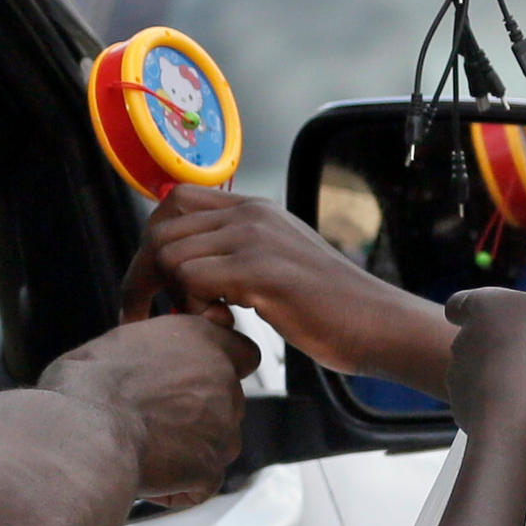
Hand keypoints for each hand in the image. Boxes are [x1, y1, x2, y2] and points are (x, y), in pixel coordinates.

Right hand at [43, 313, 254, 505]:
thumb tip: (158, 354)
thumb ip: (159, 346)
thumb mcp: (123, 341)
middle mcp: (219, 380)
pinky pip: (202, 482)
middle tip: (158, 420)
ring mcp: (220, 427)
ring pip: (220, 442)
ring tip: (147, 447)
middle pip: (229, 402)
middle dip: (201, 414)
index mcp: (199, 340)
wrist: (82, 431)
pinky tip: (147, 475)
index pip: (243, 353)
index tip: (205, 379)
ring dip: (193, 449)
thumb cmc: (88, 386)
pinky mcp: (209, 468)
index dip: (226, 368)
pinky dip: (179, 486)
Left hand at [127, 190, 451, 387]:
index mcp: (254, 209)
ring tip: (206, 320)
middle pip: (161, 228)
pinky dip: (192, 309)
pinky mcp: (260, 271)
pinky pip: (190, 279)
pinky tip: (223, 324)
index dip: (154, 242)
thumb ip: (239, 255)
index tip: (154, 286)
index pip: (174, 201)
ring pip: (169, 255)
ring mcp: (255, 239)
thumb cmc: (331, 309)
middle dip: (146, 276)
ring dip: (173, 296)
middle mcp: (251, 214)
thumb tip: (191, 267)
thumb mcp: (280, 263)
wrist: (378, 324)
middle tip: (156, 315)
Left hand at [443, 245, 525, 448]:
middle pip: (474, 339)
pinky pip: (491, 407)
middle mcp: (462, 341)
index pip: (460, 301)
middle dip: (499, 345)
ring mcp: (459, 379)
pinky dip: (512, 407)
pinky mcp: (464, 412)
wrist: (516, 411)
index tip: (484, 310)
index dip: (471, 305)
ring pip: (482, 375)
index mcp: (480, 308)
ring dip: (508, 378)